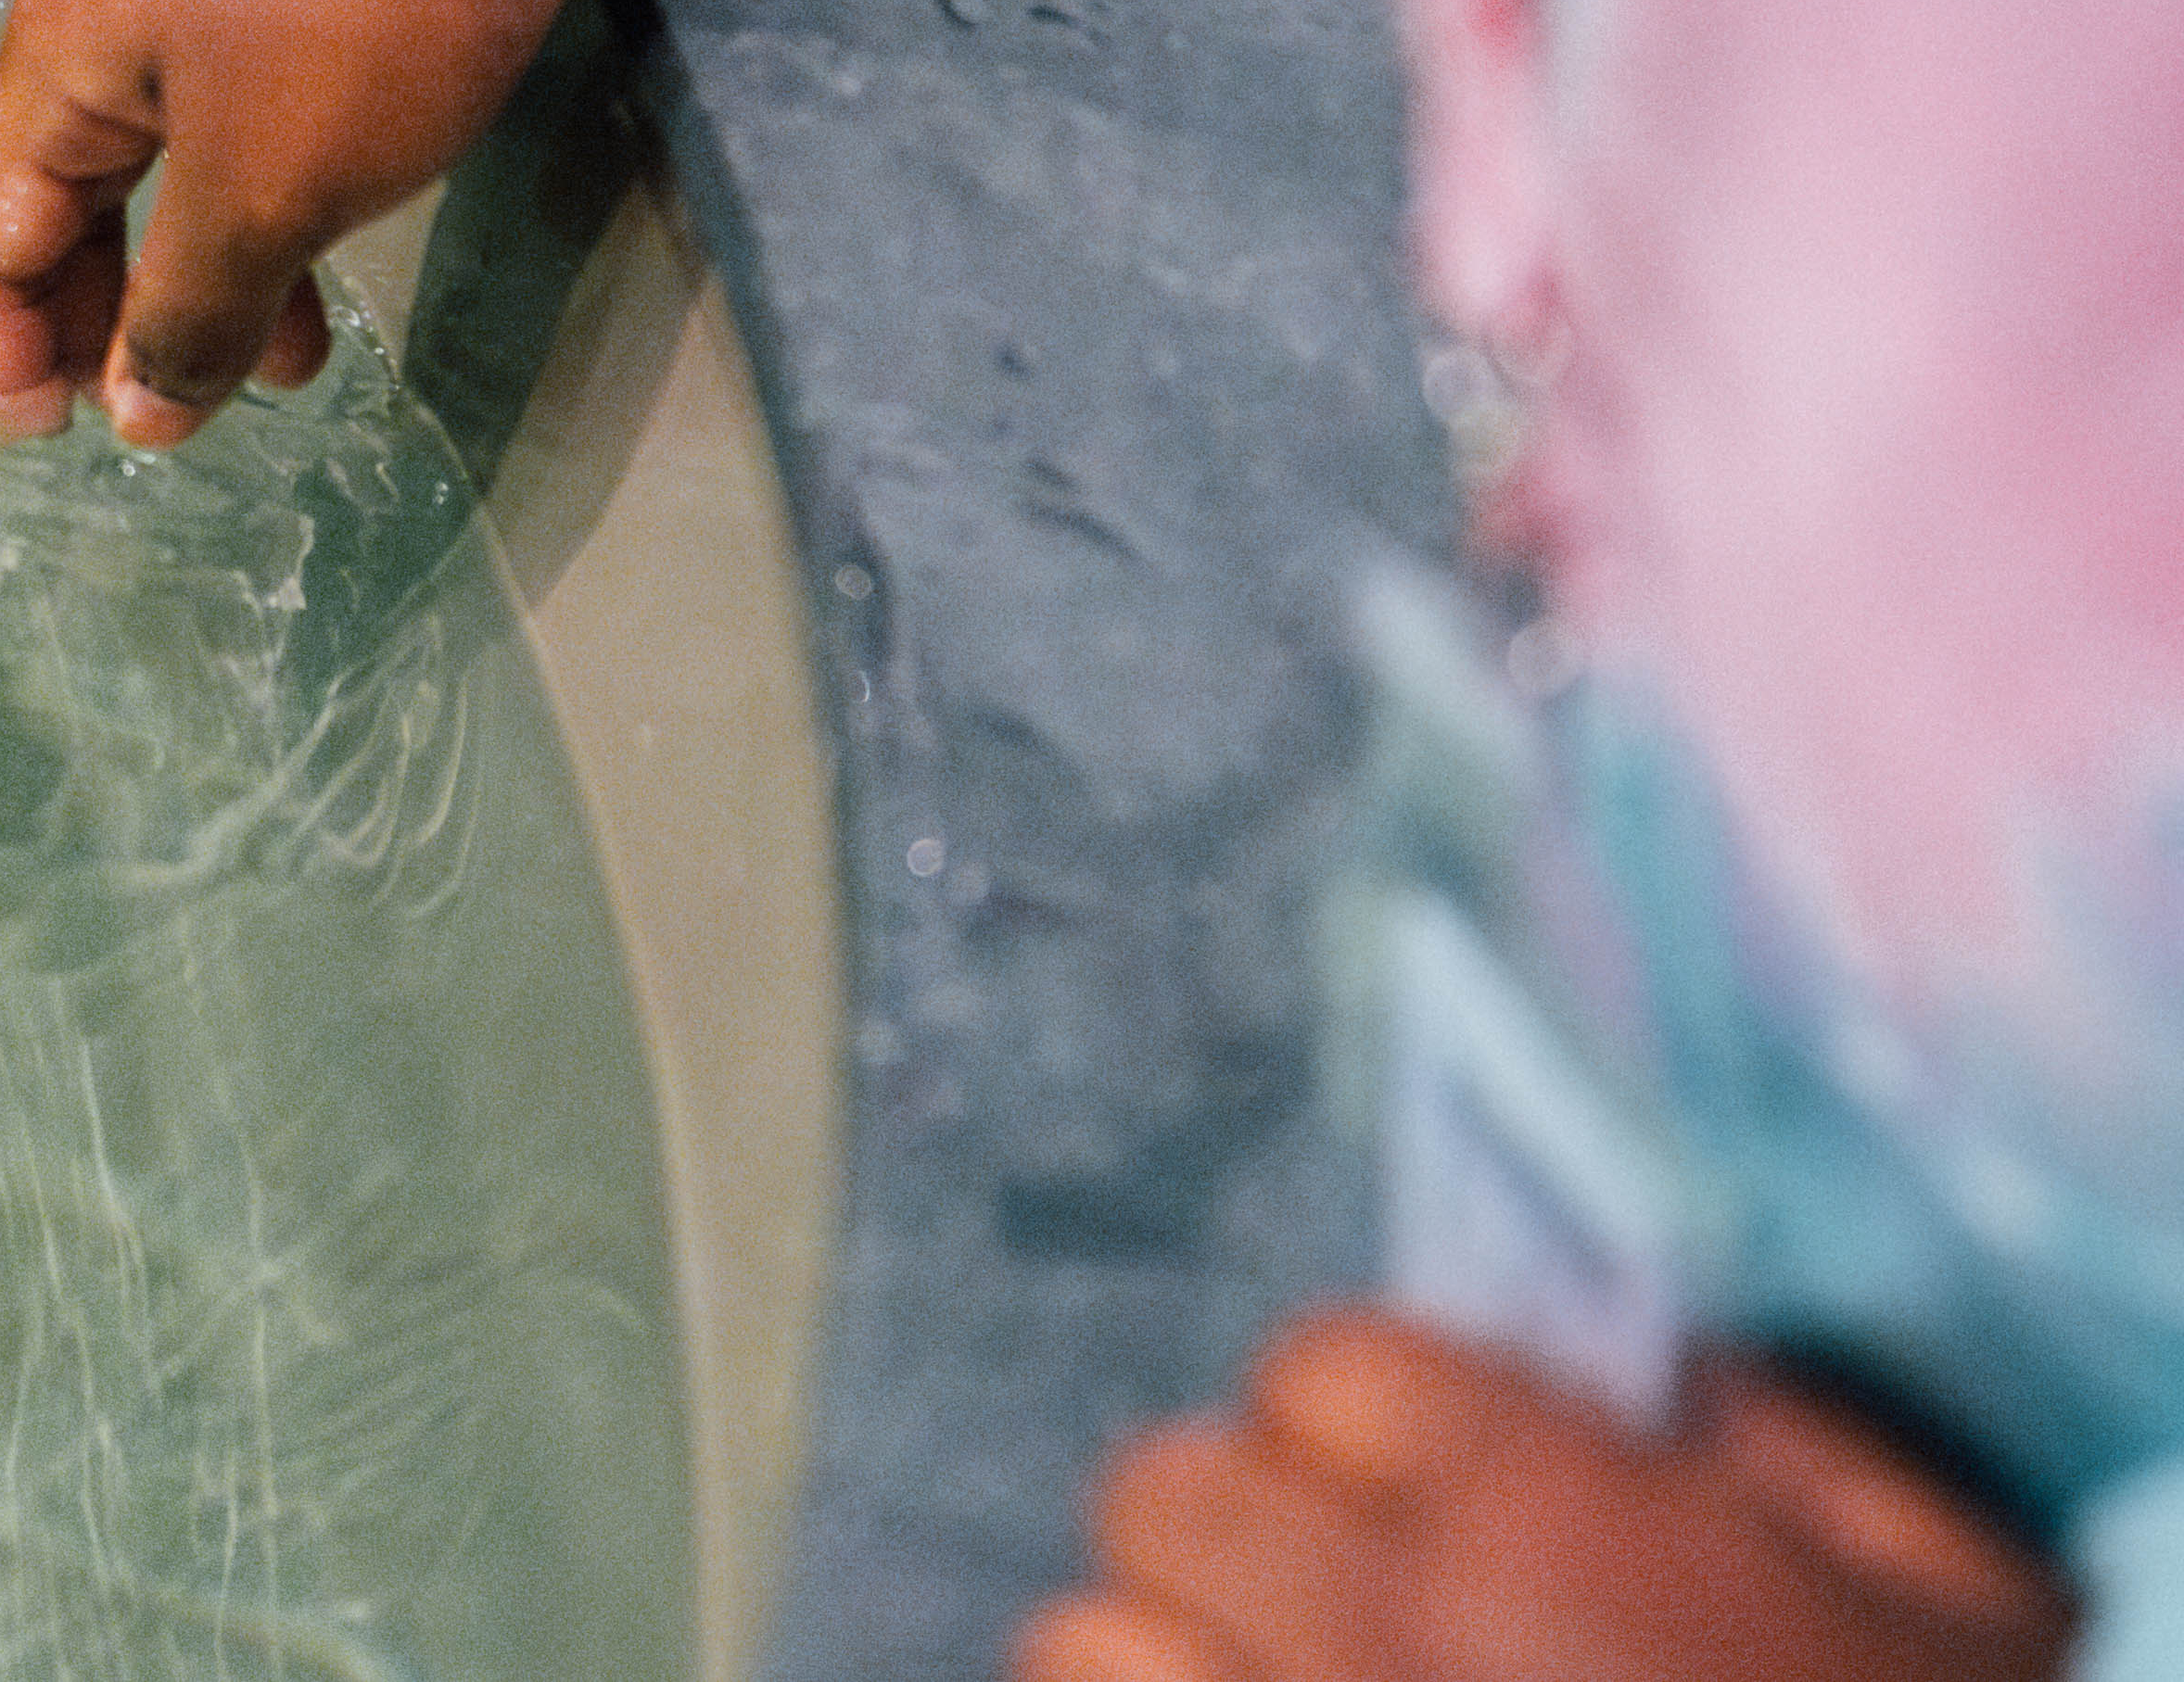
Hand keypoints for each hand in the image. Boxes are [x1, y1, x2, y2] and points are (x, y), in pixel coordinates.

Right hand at [0, 0, 602, 449]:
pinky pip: (252, 105)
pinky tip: (332, 252)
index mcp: (64, 47)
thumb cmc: (365, 3)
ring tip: (280, 373)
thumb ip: (189, 309)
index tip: (44, 442)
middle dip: (100, 313)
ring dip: (203, 268)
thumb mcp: (269, 187)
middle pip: (69, 187)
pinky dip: (271, 195)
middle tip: (153, 419)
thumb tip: (135, 411)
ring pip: (174, 151)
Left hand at [1020, 1309, 2078, 1681]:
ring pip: (1084, 1644)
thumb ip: (1792, 1446)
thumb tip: (1670, 1374)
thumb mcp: (1931, 1597)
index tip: (1421, 1490)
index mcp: (1546, 1517)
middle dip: (1241, 1537)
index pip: (1315, 1363)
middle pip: (1163, 1488)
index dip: (1366, 1423)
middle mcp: (1385, 1626)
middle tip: (1333, 1608)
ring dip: (1160, 1668)